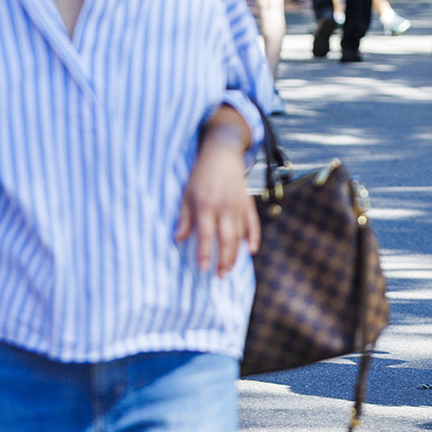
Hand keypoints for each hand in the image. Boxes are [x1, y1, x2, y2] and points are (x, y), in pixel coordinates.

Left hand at [175, 131, 259, 276]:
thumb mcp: (186, 195)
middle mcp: (224, 207)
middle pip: (226, 238)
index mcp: (206, 205)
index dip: (205, 253)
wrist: (222, 154)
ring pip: (240, 235)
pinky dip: (254, 237)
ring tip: (230, 270)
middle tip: (220, 276)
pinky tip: (251, 250)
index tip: (203, 268)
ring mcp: (238, 206)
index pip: (206, 234)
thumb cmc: (200, 175)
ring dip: (236, 254)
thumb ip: (184, 218)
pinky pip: (253, 223)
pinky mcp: (248, 203)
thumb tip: (178, 240)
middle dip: (224, 260)